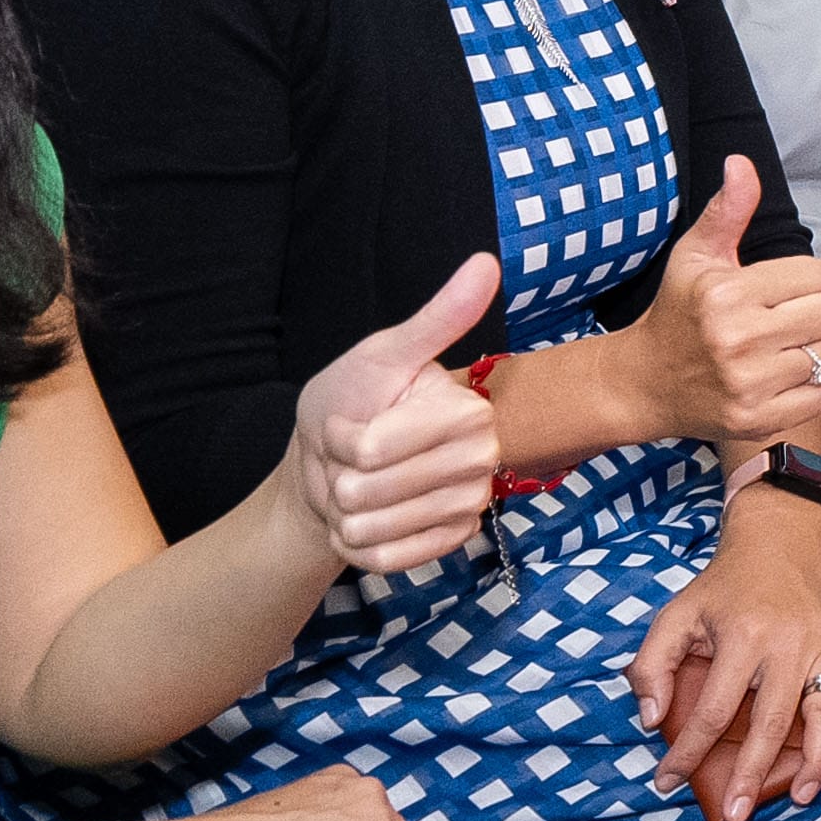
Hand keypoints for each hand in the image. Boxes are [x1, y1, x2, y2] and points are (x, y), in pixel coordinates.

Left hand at [278, 253, 503, 578]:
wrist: (333, 467)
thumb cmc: (352, 403)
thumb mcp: (382, 357)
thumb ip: (438, 319)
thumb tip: (487, 262)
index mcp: (468, 411)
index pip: (375, 448)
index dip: (346, 439)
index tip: (357, 422)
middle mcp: (482, 460)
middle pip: (370, 490)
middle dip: (340, 476)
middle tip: (354, 458)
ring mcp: (469, 505)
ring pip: (373, 526)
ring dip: (346, 512)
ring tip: (358, 488)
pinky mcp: (451, 543)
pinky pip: (385, 557)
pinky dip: (359, 543)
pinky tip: (370, 520)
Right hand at [633, 160, 820, 449]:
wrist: (643, 383)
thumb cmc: (678, 312)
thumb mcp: (696, 256)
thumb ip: (727, 210)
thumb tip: (742, 163)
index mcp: (727, 294)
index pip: (817, 275)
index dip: (802, 281)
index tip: (774, 292)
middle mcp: (738, 339)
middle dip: (815, 313)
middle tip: (784, 320)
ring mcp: (749, 384)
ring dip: (816, 351)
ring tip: (781, 349)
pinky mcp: (758, 419)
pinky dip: (809, 388)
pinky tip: (778, 379)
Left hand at [635, 504, 820, 820]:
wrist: (782, 537)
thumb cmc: (725, 584)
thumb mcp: (676, 614)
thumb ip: (652, 665)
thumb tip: (653, 719)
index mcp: (742, 636)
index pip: (715, 711)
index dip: (689, 753)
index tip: (669, 782)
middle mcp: (788, 644)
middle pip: (773, 723)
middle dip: (751, 775)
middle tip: (735, 814)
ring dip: (815, 764)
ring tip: (799, 798)